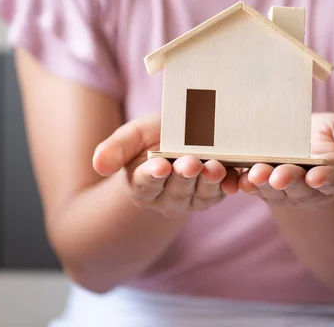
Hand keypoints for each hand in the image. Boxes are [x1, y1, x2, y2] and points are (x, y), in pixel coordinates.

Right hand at [91, 113, 239, 217]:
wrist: (181, 136)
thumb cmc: (152, 137)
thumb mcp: (132, 135)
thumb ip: (114, 149)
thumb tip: (98, 165)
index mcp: (141, 185)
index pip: (144, 184)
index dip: (152, 176)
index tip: (159, 166)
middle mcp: (166, 198)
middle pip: (176, 190)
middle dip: (184, 177)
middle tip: (190, 164)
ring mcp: (192, 198)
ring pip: (200, 195)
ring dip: (208, 183)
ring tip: (212, 167)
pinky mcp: (214, 194)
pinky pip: (223, 193)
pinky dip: (229, 186)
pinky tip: (235, 179)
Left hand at [238, 113, 333, 206]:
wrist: (303, 143)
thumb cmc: (328, 137)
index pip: (331, 179)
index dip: (325, 179)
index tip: (317, 178)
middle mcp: (310, 187)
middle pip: (299, 186)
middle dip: (288, 181)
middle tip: (278, 177)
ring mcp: (285, 189)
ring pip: (274, 189)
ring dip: (263, 184)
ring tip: (255, 175)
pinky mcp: (264, 185)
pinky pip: (255, 188)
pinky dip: (247, 185)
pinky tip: (239, 180)